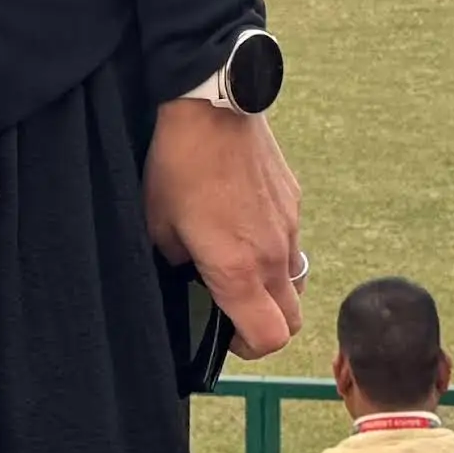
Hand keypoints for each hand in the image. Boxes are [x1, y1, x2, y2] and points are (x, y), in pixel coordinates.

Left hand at [147, 98, 303, 357]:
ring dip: (273, 288)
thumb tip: (184, 270)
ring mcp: (290, 226)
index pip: (269, 338)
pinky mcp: (294, 199)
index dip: (248, 348)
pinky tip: (242, 221)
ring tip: (238, 265)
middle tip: (231, 307)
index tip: (223, 333)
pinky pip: (292, 241)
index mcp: (239, 269)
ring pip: (296, 281)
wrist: (213, 104)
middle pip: (292, 320)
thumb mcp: (157, 223)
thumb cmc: (179, 164)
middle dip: (266, 325)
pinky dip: (274, 249)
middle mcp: (274, 255)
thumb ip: (175, 260)